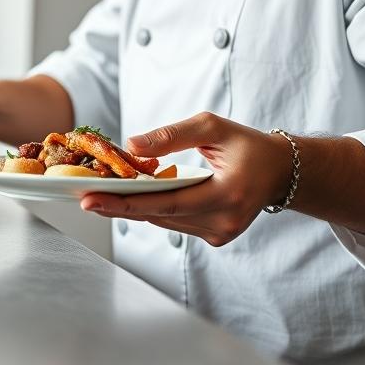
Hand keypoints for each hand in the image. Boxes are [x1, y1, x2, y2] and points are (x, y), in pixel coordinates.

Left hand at [79, 112, 293, 246]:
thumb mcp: (212, 127)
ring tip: (103, 192)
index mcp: (228, 195)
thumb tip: (132, 143)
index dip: (126, 203)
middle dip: (121, 204)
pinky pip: (175, 222)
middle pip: (160, 215)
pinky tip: (137, 195)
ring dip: (136, 206)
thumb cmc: (246, 145)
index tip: (91, 201)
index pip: (166, 203)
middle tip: (84, 196)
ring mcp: (221, 234)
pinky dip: (156, 208)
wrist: (280, 171)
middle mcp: (224, 222)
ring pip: (165, 221)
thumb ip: (172, 136)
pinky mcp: (217, 237)